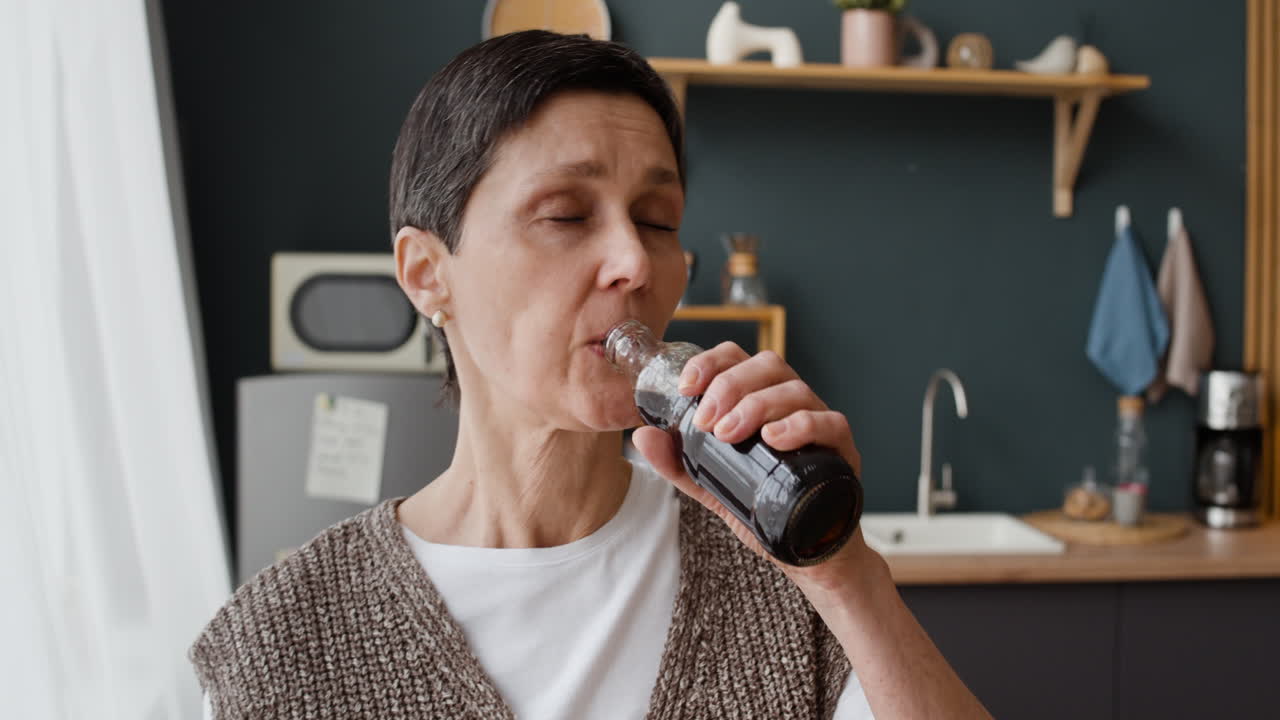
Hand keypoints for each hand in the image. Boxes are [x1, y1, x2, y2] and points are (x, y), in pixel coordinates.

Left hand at [631, 342, 884, 597]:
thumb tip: (642, 435)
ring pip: (795, 389)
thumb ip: (678, 463)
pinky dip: (801, 424)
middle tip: (707, 421)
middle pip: (767, 365)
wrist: (806, 556)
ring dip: (756, 405)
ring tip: (729, 435)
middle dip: (730, 385)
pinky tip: (774, 439)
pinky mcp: (842, 452)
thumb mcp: (711, 487)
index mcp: (760, 402)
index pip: (737, 359)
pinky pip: (831, 422)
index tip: (686, 386)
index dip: (711, 362)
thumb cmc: (763, 511)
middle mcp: (791, 405)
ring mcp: (820, 424)